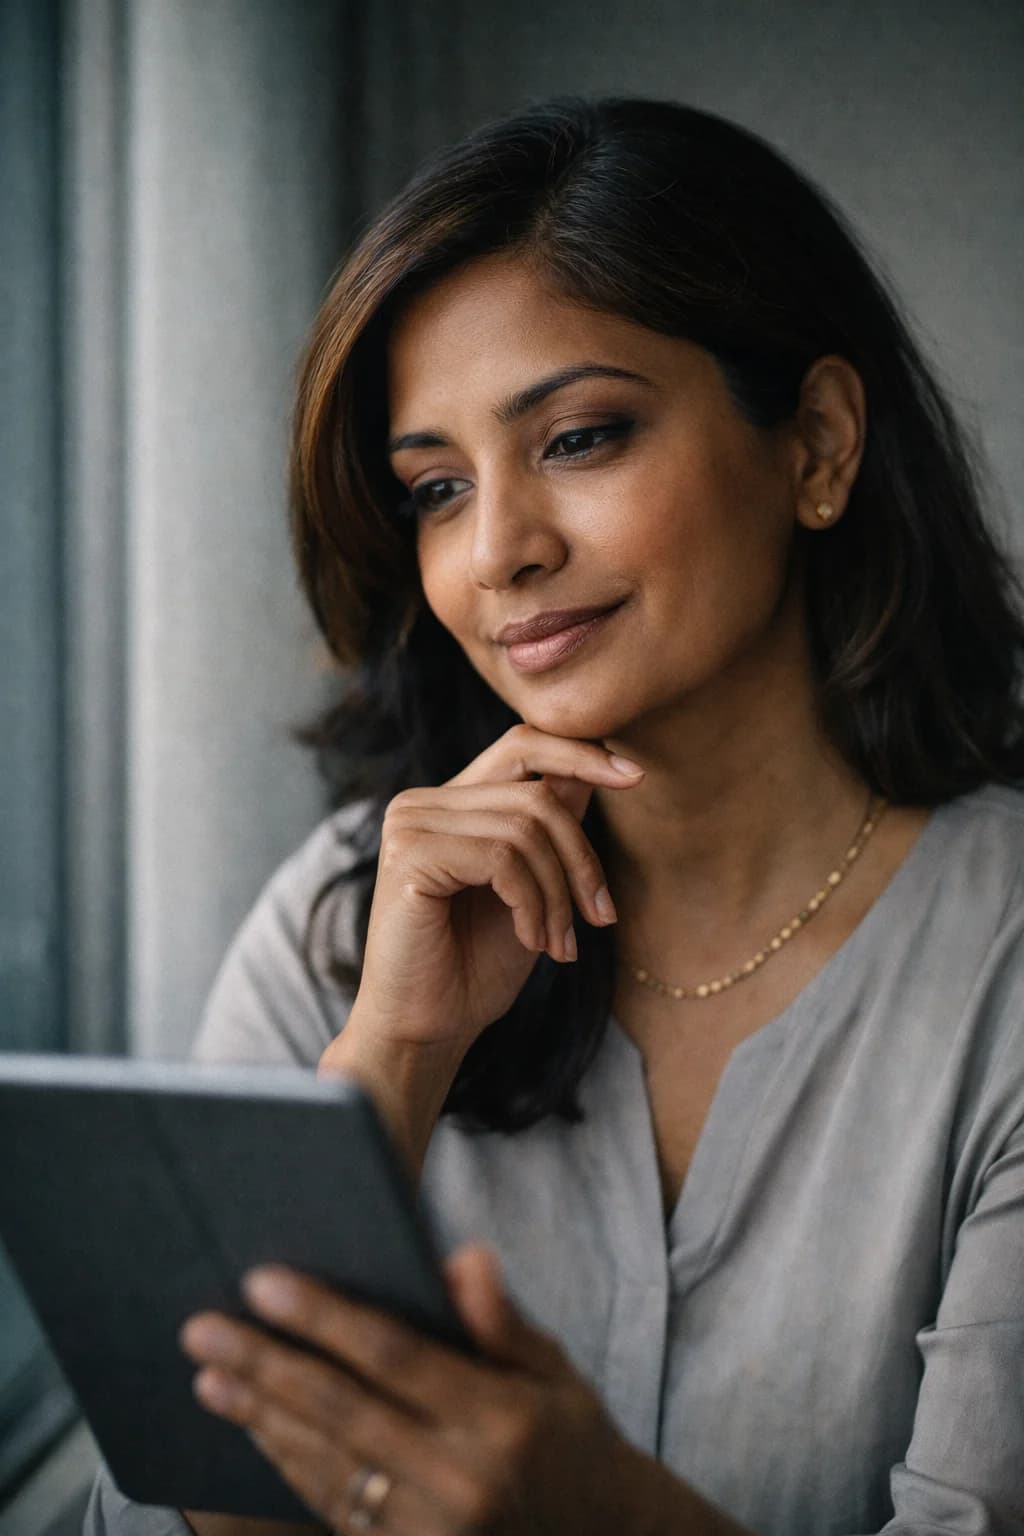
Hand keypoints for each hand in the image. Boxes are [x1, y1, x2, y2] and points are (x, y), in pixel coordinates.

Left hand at [181, 1245, 655, 1535]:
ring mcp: (430, 1530)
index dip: (325, 1317)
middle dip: (265, 1363)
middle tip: (202, 1326)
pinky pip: (332, 1506)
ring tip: (208, 1372)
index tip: (264, 1281)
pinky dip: (287, 1463)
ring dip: (259, 1416)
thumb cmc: (568, 1439)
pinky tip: (253, 1426)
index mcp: (501, 1418)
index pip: (394, 1356)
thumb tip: (463, 1256)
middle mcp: (460, 1479)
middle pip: (341, 1410)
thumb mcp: (554, 1371)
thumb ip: (502, 1320)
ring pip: (325, 1463)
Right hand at [328, 724, 643, 1065]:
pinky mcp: (409, 854)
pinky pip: (502, 859)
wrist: (426, 1031)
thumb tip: (595, 772)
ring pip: (526, 829)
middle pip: (537, 794)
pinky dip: (533, 904)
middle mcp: (423, 803)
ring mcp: (410, 824)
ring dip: (559, 894)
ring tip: (560, 943)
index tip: (636, 778)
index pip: (522, 746)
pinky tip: (533, 941)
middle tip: (600, 917)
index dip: (581, 753)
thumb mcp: (532, 888)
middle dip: (581, 859)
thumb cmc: (475, 967)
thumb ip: (550, 830)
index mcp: (449, 803)